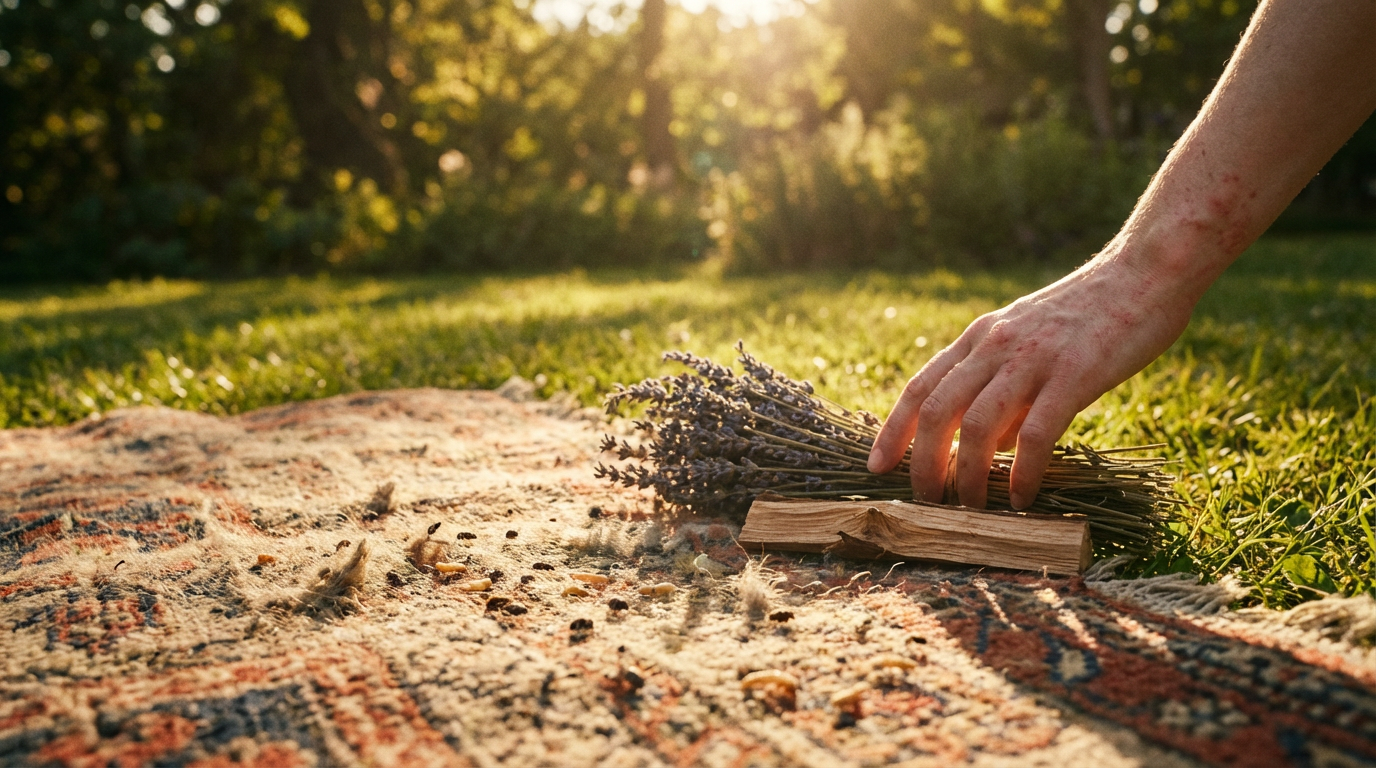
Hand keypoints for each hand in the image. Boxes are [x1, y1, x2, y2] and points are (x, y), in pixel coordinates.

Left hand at [866, 253, 1196, 509]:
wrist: (1146, 272)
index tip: (877, 467)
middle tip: (925, 502)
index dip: (893, 431)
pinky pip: (1035, 433)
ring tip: (971, 509)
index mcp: (979, 337)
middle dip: (924, 463)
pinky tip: (1021, 498)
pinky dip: (1021, 472)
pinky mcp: (1074, 373)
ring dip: (967, 474)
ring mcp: (1032, 358)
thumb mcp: (1028, 344)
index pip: (921, 387)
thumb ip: (1001, 390)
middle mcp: (995, 345)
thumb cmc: (1090, 316)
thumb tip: (985, 448)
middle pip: (937, 412)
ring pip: (976, 426)